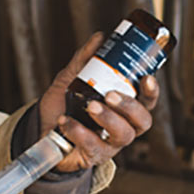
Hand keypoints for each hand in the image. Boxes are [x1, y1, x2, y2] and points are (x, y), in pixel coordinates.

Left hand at [39, 32, 158, 173]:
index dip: (151, 92)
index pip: (147, 101)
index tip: (146, 78)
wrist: (41, 131)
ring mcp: (111, 144)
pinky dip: (79, 132)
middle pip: (142, 120)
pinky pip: (94, 147)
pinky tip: (66, 121)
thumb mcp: (70, 80)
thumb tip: (99, 37)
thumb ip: (84, 61)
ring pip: (123, 135)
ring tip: (90, 107)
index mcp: (124, 108)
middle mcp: (123, 127)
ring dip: (108, 119)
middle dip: (130, 106)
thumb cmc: (64, 106)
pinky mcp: (94, 156)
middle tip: (111, 95)